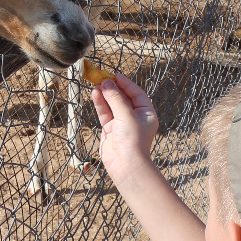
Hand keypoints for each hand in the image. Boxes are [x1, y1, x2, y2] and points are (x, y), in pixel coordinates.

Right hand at [91, 76, 160, 192]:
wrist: (126, 165)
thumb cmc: (133, 140)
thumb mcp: (126, 115)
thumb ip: (115, 98)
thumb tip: (107, 82)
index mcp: (146, 113)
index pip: (136, 93)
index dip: (126, 84)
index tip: (114, 75)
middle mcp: (134, 117)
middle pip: (123, 98)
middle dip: (113, 88)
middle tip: (102, 77)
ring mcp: (121, 123)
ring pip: (112, 104)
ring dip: (105, 94)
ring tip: (96, 84)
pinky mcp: (110, 129)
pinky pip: (105, 113)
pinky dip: (100, 103)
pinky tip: (95, 94)